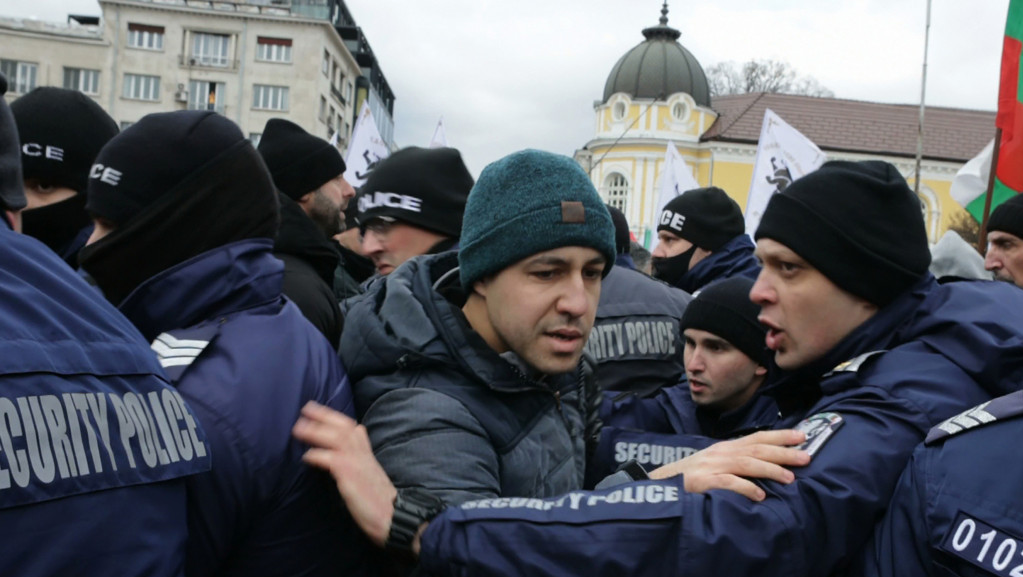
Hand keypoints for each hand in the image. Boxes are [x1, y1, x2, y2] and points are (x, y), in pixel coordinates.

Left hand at [293, 402, 396, 546]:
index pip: (352, 427)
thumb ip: (359, 459)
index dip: (335, 417)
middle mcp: (363, 453)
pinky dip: (317, 455)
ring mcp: (357, 462)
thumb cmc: (377, 499)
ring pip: (336, 438)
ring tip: (298, 428)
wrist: (392, 514)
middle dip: (324, 415)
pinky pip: (331, 459)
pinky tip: (306, 456)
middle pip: (343, 427)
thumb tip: (346, 449)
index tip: (319, 410)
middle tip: (306, 408)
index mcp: (366, 452)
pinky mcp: (350, 475)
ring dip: (316, 431)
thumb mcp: (369, 473)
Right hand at [648, 429, 809, 501]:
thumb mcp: (715, 463)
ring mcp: (712, 465)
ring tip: (789, 478)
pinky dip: (746, 488)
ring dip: (770, 470)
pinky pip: (728, 483)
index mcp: (726, 448)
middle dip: (783, 452)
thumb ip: (736, 463)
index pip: (757, 437)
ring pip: (746, 464)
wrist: (662, 483)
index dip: (779, 436)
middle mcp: (721, 453)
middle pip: (756, 449)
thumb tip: (765, 466)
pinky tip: (760, 496)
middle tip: (806, 457)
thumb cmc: (692, 477)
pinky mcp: (704, 481)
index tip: (801, 436)